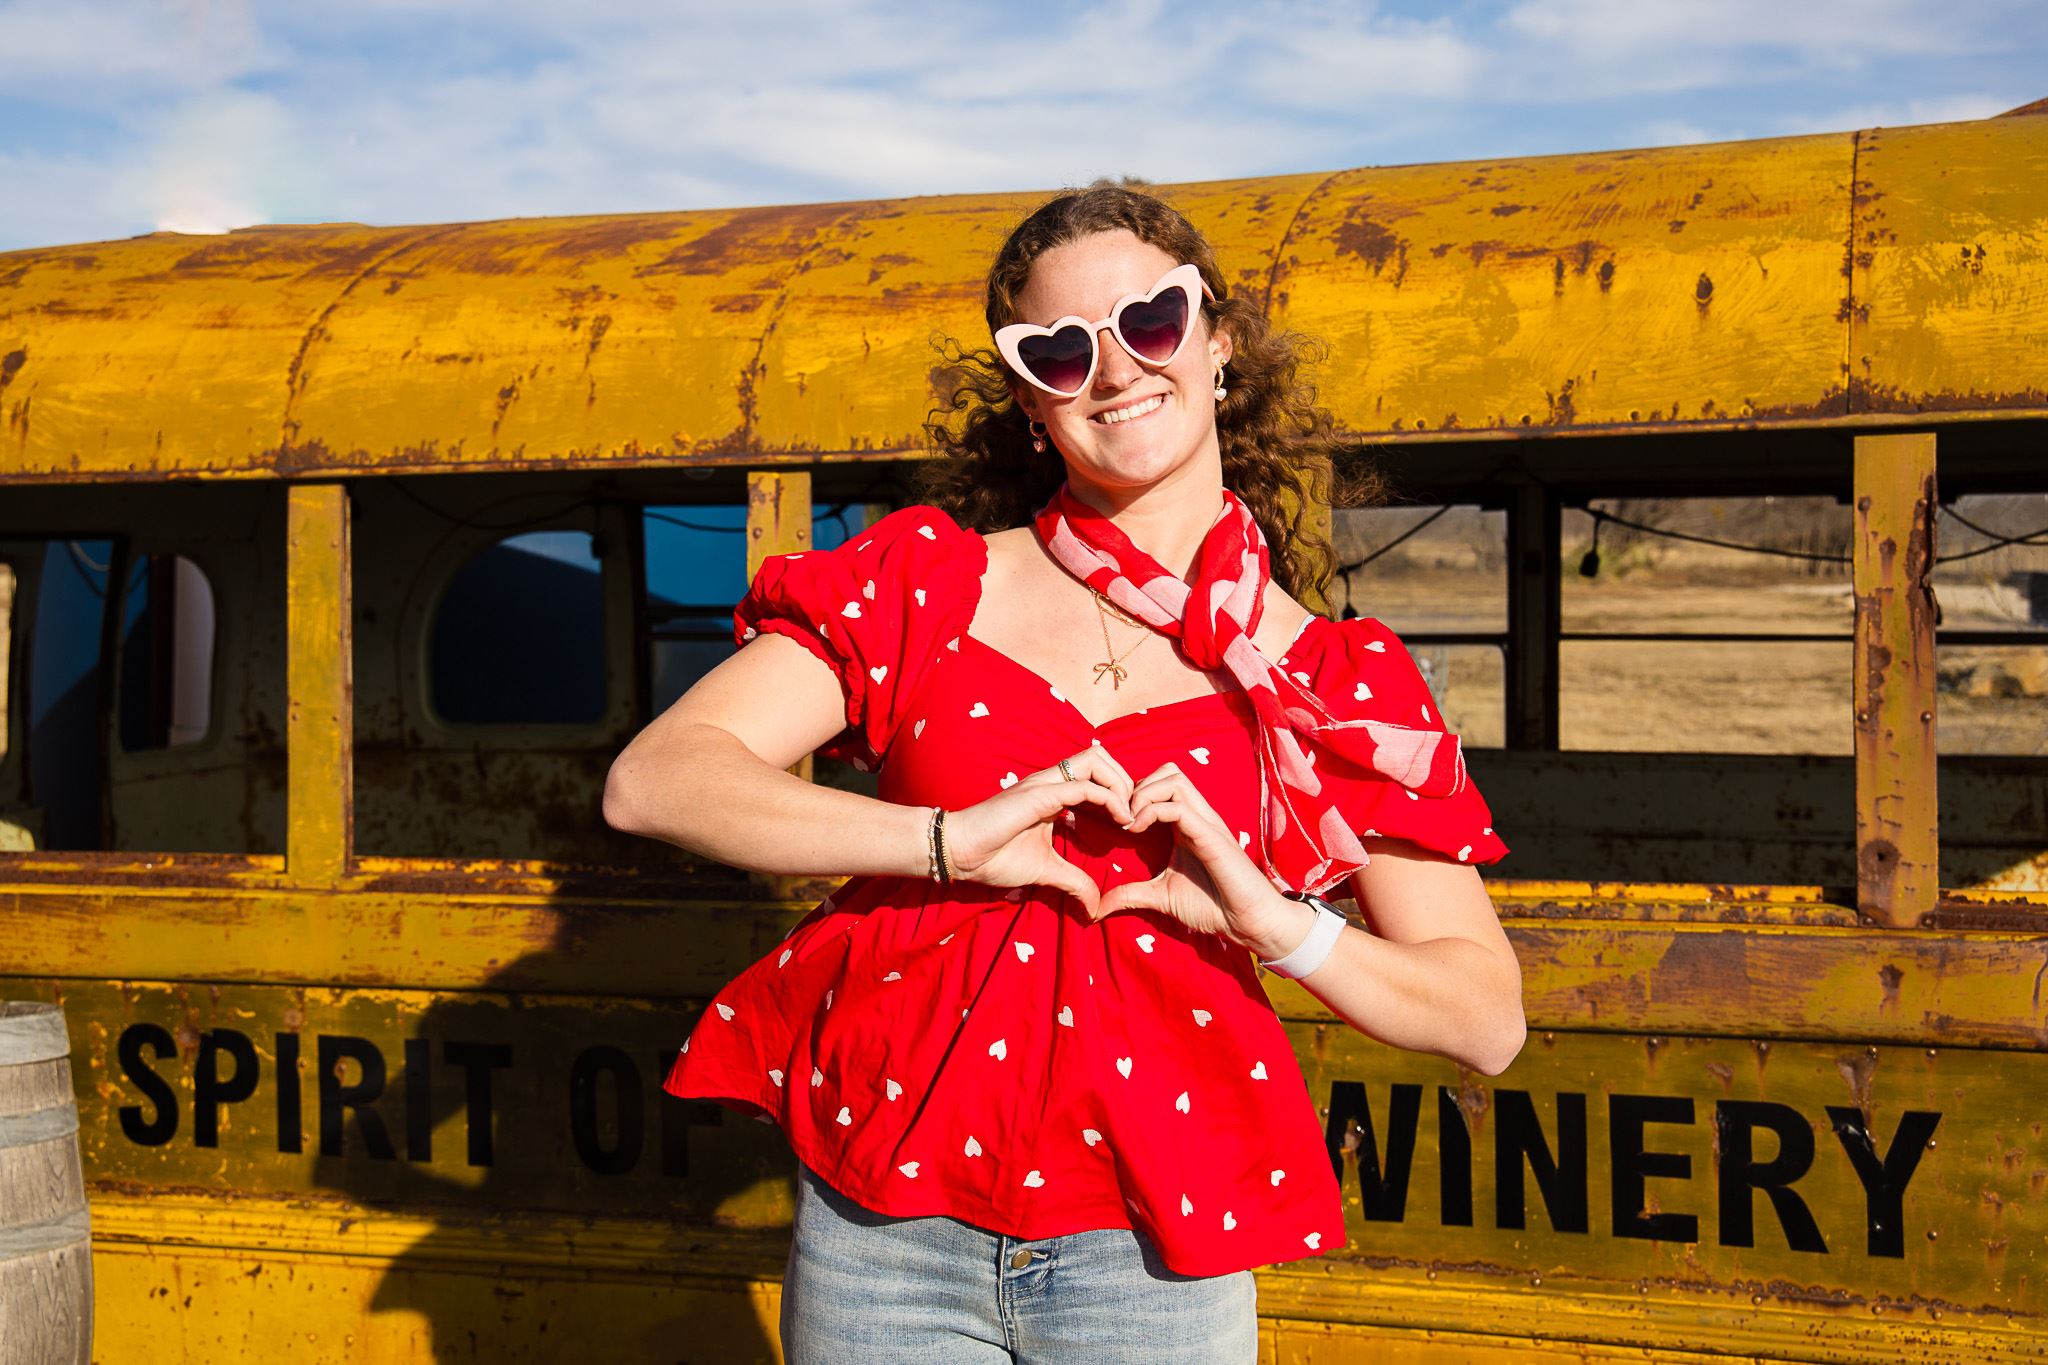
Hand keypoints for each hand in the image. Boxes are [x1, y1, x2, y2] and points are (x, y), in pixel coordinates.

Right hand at [942, 746, 1136, 915]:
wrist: (960, 854)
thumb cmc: (994, 857)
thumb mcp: (1046, 871)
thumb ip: (1074, 881)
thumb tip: (1094, 907)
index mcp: (1053, 794)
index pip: (1095, 775)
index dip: (1119, 792)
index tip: (1130, 823)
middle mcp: (1051, 782)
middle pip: (1100, 756)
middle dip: (1125, 780)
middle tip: (1135, 813)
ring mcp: (1045, 784)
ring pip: (1095, 759)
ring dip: (1120, 783)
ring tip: (1129, 814)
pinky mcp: (1039, 795)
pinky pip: (1083, 785)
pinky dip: (1109, 798)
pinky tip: (1121, 820)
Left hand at [1089, 761, 1302, 952]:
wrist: (1249, 923)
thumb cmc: (1213, 907)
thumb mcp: (1161, 897)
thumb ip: (1131, 895)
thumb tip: (1097, 908)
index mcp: (1185, 825)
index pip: (1159, 785)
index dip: (1131, 794)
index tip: (1113, 821)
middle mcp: (1196, 816)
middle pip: (1167, 771)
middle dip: (1137, 787)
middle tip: (1120, 817)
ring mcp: (1205, 823)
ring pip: (1173, 779)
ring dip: (1144, 794)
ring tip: (1129, 822)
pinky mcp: (1211, 836)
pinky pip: (1180, 808)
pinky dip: (1153, 811)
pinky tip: (1137, 831)